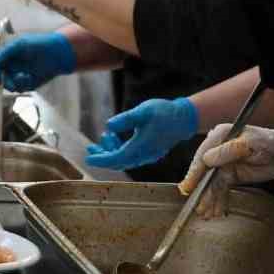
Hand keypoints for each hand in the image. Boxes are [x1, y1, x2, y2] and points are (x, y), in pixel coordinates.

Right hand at [0, 32, 76, 91]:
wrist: (58, 54)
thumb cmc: (40, 44)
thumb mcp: (21, 43)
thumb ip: (6, 51)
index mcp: (5, 53)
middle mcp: (9, 64)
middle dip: (5, 80)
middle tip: (12, 82)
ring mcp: (16, 74)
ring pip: (8, 85)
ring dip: (16, 82)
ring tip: (26, 77)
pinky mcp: (25, 82)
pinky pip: (19, 88)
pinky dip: (24, 85)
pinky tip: (31, 78)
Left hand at [85, 97, 199, 169]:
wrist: (185, 118)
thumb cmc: (164, 113)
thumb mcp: (143, 111)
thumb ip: (126, 119)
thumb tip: (109, 125)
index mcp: (141, 147)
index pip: (116, 159)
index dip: (101, 159)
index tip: (88, 158)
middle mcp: (144, 155)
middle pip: (118, 163)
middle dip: (103, 156)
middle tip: (90, 148)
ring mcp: (148, 156)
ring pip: (124, 160)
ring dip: (111, 151)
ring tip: (106, 135)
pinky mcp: (150, 153)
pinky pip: (131, 157)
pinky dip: (120, 150)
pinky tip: (116, 137)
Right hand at [177, 124, 273, 217]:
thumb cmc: (269, 142)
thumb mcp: (250, 144)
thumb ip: (228, 151)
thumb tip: (206, 159)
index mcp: (220, 136)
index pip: (203, 154)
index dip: (195, 171)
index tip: (189, 186)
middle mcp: (217, 149)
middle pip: (204, 170)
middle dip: (200, 189)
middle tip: (196, 204)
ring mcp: (222, 163)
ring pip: (211, 182)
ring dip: (208, 198)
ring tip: (205, 213)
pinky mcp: (229, 175)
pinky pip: (220, 188)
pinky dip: (218, 200)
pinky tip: (215, 210)